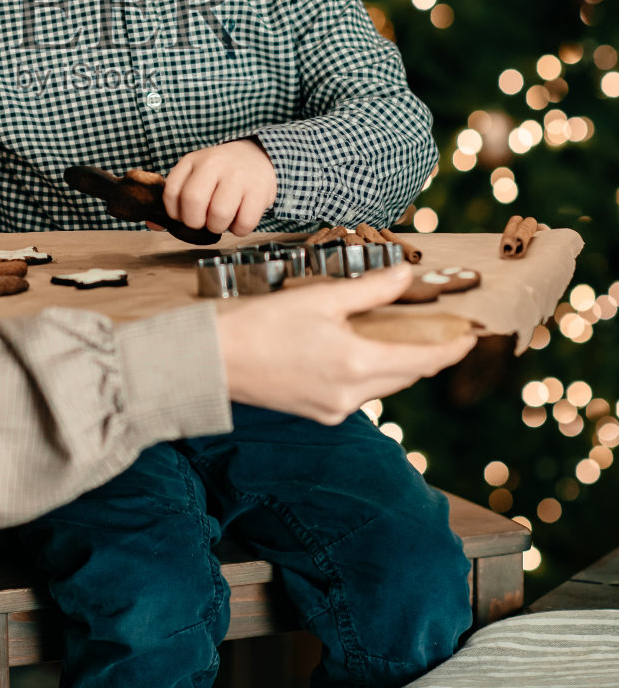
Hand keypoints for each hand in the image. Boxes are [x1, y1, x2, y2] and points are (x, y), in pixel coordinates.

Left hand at [164, 139, 276, 235]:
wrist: (258, 156)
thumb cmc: (221, 174)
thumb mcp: (196, 176)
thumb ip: (176, 198)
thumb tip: (154, 225)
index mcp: (193, 161)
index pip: (171, 192)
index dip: (175, 213)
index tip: (184, 215)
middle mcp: (214, 164)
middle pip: (194, 201)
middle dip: (196, 222)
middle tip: (204, 221)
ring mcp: (238, 175)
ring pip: (219, 214)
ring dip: (218, 227)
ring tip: (223, 219)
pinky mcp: (259, 190)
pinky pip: (244, 223)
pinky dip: (240, 229)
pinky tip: (239, 218)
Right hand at [215, 264, 474, 424]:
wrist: (215, 361)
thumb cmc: (261, 324)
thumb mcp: (321, 298)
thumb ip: (370, 289)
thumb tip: (406, 275)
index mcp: (357, 365)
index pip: (424, 360)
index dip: (452, 348)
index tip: (471, 335)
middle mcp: (352, 395)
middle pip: (407, 375)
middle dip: (429, 354)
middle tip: (443, 330)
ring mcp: (334, 408)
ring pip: (384, 385)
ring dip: (399, 362)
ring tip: (405, 335)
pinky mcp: (318, 412)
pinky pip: (360, 393)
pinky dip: (371, 372)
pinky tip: (363, 350)